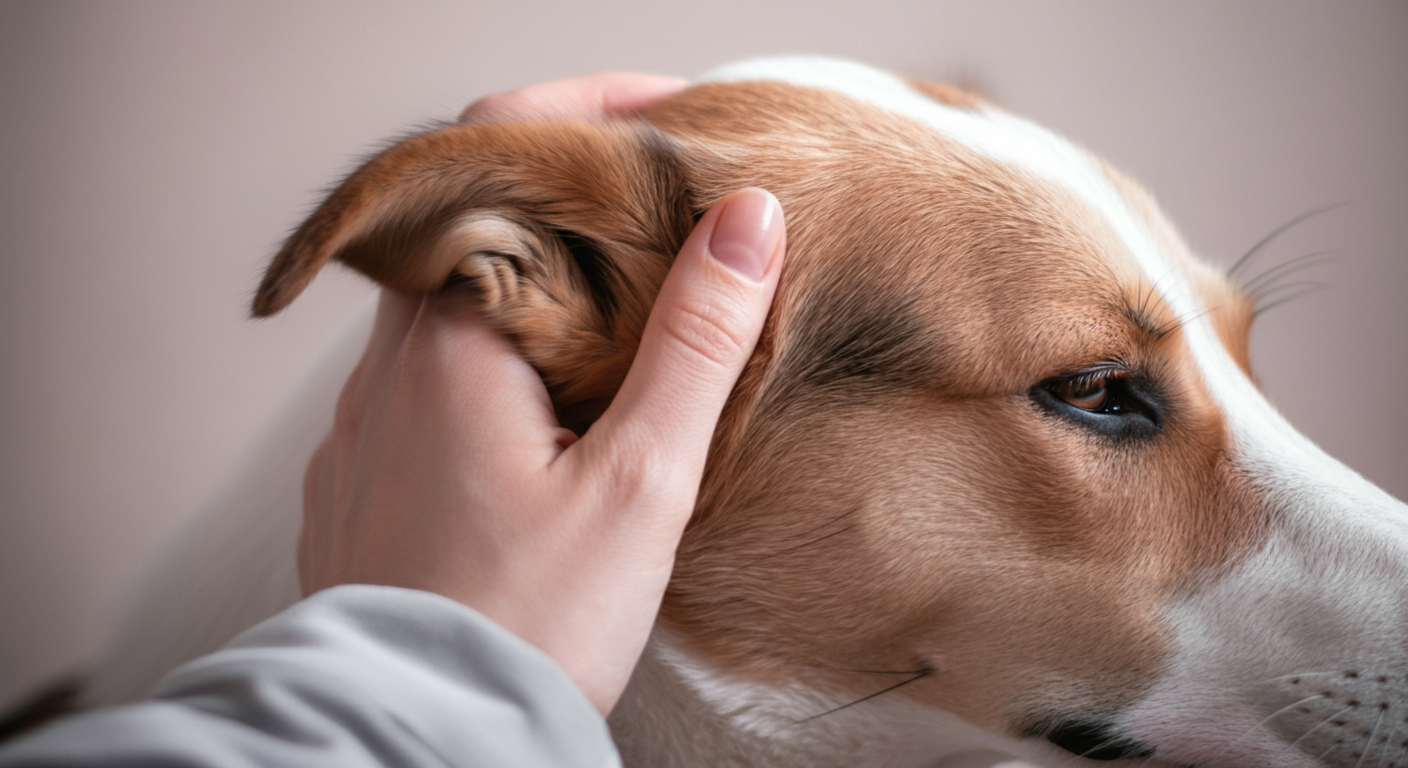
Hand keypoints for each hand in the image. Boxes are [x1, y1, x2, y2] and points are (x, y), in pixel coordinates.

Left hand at [298, 73, 785, 714]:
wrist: (417, 740)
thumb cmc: (526, 626)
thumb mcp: (640, 482)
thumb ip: (694, 343)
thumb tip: (744, 219)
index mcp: (448, 339)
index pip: (495, 155)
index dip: (582, 118)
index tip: (663, 119)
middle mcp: (386, 367)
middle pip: (472, 231)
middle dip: (567, 212)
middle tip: (659, 220)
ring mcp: (363, 426)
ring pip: (445, 313)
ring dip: (525, 295)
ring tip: (617, 322)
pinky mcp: (361, 482)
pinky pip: (420, 387)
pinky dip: (484, 369)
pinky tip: (542, 419)